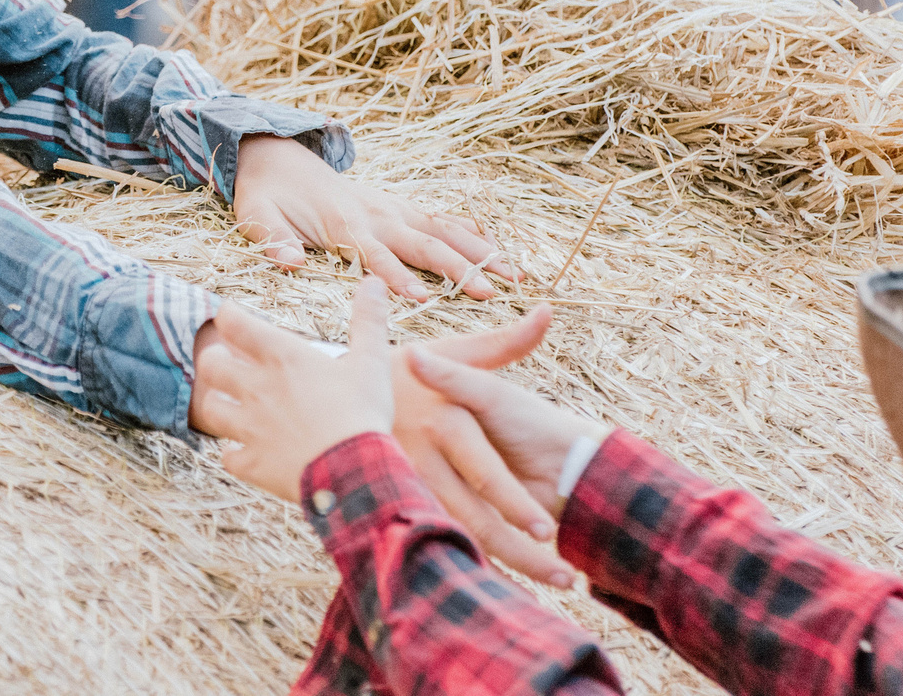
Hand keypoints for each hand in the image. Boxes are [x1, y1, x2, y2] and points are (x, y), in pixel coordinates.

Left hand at [191, 279, 394, 501]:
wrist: (356, 472)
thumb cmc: (363, 413)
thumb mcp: (371, 361)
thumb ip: (368, 320)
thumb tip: (374, 281)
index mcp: (281, 357)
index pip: (232, 321)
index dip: (229, 316)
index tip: (235, 319)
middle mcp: (256, 387)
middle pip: (210, 364)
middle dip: (215, 360)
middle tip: (228, 363)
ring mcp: (249, 427)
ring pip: (209, 408)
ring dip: (218, 404)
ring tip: (231, 405)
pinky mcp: (252, 464)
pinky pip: (228, 458)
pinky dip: (235, 455)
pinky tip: (247, 453)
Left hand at [233, 133, 510, 296]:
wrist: (276, 157)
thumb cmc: (265, 196)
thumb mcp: (256, 217)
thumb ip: (273, 241)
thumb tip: (289, 262)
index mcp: (343, 222)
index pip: (374, 253)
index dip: (398, 276)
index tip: (425, 299)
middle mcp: (375, 213)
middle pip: (423, 241)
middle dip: (459, 267)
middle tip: (494, 293)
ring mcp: (391, 207)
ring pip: (443, 229)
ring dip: (479, 250)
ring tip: (516, 274)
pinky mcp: (397, 206)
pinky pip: (439, 220)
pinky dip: (471, 233)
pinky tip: (499, 250)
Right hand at [383, 305, 575, 585]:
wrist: (342, 391)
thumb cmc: (414, 369)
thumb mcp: (458, 352)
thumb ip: (505, 342)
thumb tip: (547, 311)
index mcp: (443, 420)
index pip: (482, 469)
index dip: (511, 501)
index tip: (543, 527)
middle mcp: (423, 455)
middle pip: (474, 513)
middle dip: (519, 547)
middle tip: (560, 574)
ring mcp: (407, 483)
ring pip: (458, 533)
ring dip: (503, 564)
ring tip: (549, 590)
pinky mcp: (397, 501)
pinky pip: (433, 537)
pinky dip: (462, 563)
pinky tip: (490, 591)